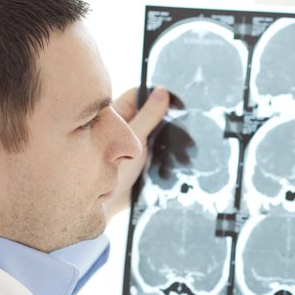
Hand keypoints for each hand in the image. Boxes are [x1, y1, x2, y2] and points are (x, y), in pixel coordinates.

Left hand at [104, 86, 170, 217]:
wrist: (112, 202)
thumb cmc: (115, 170)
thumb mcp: (135, 137)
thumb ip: (148, 115)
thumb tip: (161, 92)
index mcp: (120, 114)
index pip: (139, 93)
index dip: (156, 93)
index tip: (174, 100)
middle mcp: (128, 125)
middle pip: (151, 111)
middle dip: (166, 117)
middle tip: (180, 123)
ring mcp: (136, 141)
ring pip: (158, 130)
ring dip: (169, 137)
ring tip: (182, 146)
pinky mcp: (144, 156)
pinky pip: (160, 147)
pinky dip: (168, 151)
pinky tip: (176, 158)